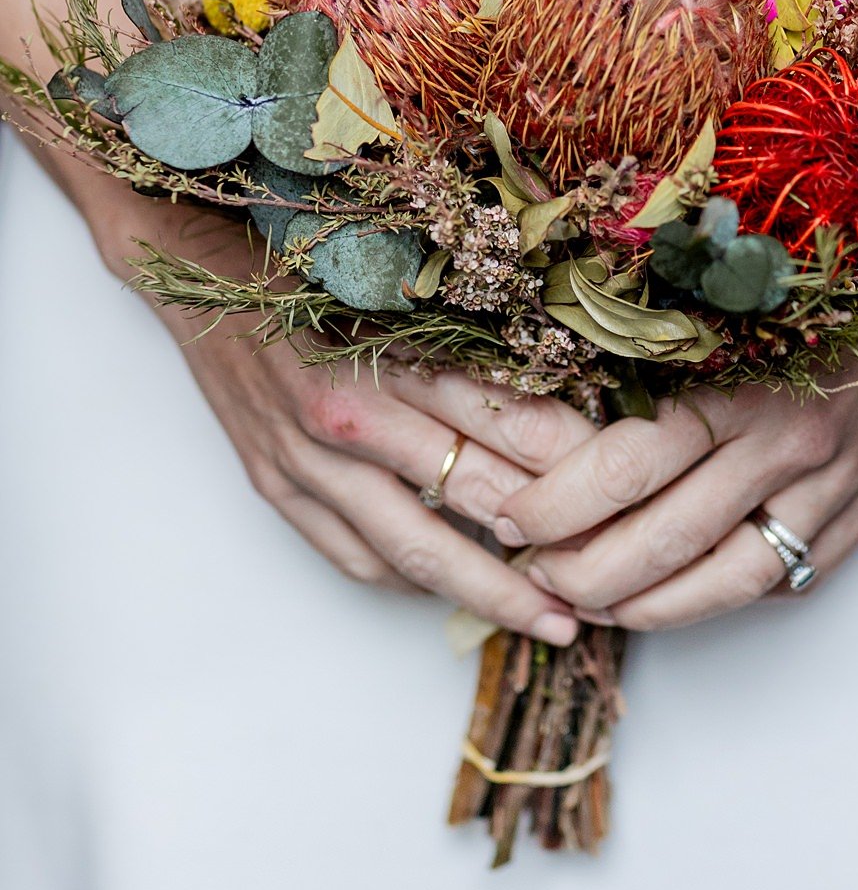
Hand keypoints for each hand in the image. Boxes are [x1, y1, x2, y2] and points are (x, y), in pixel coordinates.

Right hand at [86, 180, 590, 644]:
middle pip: (470, 497)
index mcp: (389, 355)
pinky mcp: (277, 488)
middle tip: (605, 585)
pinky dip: (406, 580)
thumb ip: (475, 344)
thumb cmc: (310, 269)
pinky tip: (448, 593)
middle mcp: (347, 417)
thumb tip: (569, 391)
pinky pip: (353, 557)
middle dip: (543, 547)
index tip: (624, 492)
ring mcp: (306, 463)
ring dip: (487, 592)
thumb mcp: (403, 290)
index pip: (503, 424)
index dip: (569, 467)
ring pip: (413, 549)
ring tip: (546, 621)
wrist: (199, 273)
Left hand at [493, 274, 857, 631]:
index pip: (626, 464)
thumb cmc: (827, 272)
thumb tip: (556, 384)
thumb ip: (659, 337)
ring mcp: (833, 483)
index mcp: (742, 374)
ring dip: (645, 607)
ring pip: (723, 579)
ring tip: (592, 605)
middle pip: (662, 537)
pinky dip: (724, 600)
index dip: (557, 504)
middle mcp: (787, 438)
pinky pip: (787, 579)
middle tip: (532, 572)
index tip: (510, 514)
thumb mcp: (735, 288)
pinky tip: (678, 599)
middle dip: (581, 571)